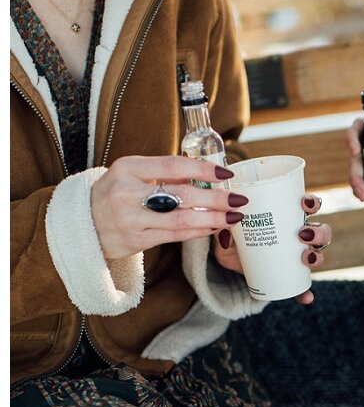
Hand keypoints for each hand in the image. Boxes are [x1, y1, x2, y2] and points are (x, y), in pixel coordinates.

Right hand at [91, 155, 243, 261]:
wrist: (81, 223)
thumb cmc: (116, 192)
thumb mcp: (131, 173)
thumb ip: (165, 172)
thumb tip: (209, 171)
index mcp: (127, 168)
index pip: (173, 165)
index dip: (204, 169)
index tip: (227, 173)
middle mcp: (126, 193)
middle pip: (182, 195)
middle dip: (216, 198)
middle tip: (239, 200)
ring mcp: (130, 219)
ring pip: (181, 220)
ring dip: (213, 219)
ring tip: (234, 217)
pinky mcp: (134, 240)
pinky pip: (174, 236)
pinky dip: (198, 231)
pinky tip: (214, 227)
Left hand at [213, 192, 330, 305]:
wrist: (227, 265)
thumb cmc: (232, 240)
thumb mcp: (225, 232)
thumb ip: (223, 229)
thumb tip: (225, 235)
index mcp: (287, 219)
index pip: (307, 207)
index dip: (311, 203)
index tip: (304, 203)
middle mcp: (298, 237)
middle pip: (320, 231)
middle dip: (318, 232)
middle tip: (302, 234)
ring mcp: (297, 257)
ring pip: (318, 254)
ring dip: (317, 256)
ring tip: (306, 259)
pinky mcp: (290, 278)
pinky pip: (303, 286)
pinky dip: (305, 293)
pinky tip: (306, 298)